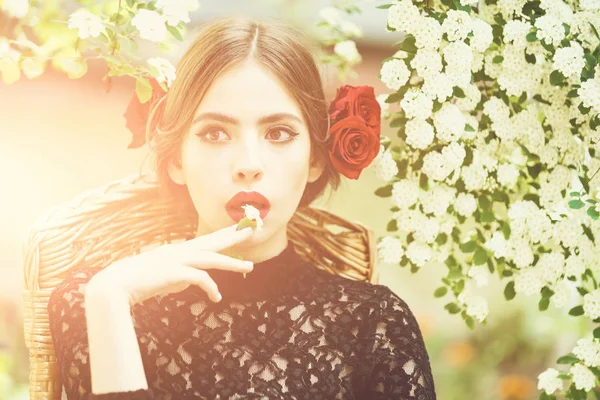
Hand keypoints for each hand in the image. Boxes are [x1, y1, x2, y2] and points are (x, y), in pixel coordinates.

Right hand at [86, 223, 254, 304]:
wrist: (116, 285)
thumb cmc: (139, 281)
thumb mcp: (165, 276)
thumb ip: (182, 275)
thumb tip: (196, 280)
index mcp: (178, 250)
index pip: (206, 240)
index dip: (224, 234)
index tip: (239, 229)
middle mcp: (179, 251)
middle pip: (212, 241)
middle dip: (234, 235)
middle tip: (253, 228)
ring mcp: (177, 260)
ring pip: (211, 258)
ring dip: (232, 262)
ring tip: (249, 266)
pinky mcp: (174, 273)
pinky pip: (200, 279)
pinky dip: (211, 288)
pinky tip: (216, 298)